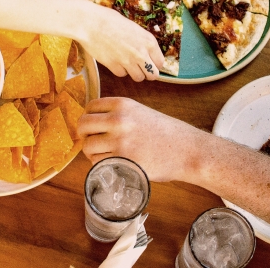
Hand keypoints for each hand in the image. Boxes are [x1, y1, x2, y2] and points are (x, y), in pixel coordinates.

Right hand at [76, 4, 164, 80]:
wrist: (90, 23)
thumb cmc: (110, 20)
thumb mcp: (133, 27)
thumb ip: (142, 41)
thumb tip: (146, 52)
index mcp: (149, 41)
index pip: (160, 63)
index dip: (154, 64)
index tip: (148, 62)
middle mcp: (141, 53)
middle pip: (153, 75)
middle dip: (147, 72)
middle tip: (139, 67)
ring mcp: (128, 61)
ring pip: (138, 78)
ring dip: (133, 73)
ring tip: (126, 63)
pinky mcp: (114, 66)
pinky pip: (122, 75)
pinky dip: (119, 70)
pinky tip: (114, 60)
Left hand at [77, 97, 195, 180]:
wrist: (186, 149)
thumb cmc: (165, 132)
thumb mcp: (139, 112)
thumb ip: (117, 114)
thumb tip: (93, 122)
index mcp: (122, 104)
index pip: (90, 106)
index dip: (88, 117)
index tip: (92, 126)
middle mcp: (118, 119)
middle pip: (83, 124)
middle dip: (84, 134)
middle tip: (92, 141)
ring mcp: (119, 140)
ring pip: (87, 146)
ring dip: (92, 152)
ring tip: (105, 154)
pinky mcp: (122, 160)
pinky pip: (97, 163)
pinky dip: (100, 165)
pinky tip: (112, 163)